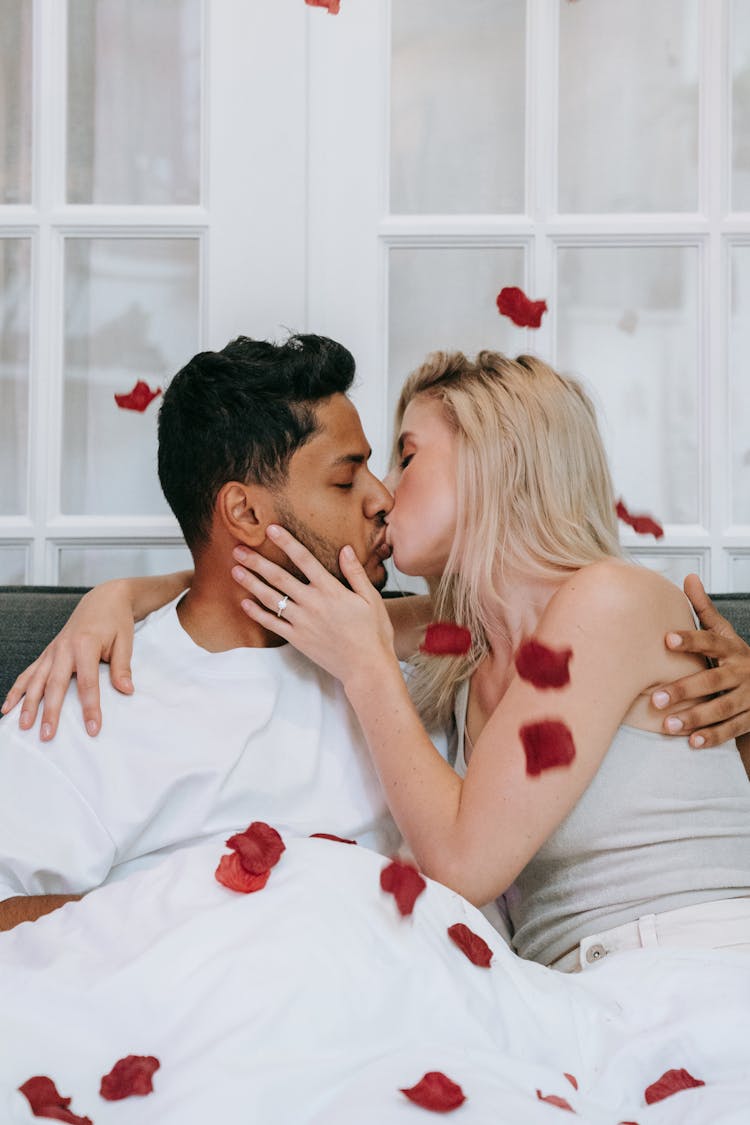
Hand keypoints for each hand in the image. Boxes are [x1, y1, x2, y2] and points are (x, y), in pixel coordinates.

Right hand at [0, 581, 134, 740]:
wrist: (103, 599)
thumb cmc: (115, 621)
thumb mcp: (125, 641)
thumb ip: (122, 667)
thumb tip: (127, 690)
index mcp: (85, 644)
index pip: (87, 682)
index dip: (90, 707)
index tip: (93, 729)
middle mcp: (63, 648)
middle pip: (54, 685)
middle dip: (50, 712)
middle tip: (47, 735)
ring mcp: (52, 651)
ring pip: (35, 680)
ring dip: (28, 704)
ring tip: (23, 727)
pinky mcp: (47, 653)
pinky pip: (28, 673)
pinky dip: (17, 690)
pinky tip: (7, 707)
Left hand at [231, 526, 394, 687]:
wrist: (367, 667)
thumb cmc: (373, 632)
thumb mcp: (371, 598)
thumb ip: (355, 573)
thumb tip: (345, 549)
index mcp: (331, 590)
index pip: (304, 559)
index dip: (286, 542)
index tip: (271, 529)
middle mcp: (313, 603)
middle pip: (279, 577)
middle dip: (257, 562)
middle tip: (238, 549)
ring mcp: (302, 622)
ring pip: (271, 599)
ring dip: (251, 583)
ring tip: (235, 570)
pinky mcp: (297, 639)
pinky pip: (272, 624)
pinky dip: (257, 613)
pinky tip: (245, 602)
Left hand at [651, 574, 749, 746]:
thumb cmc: (737, 658)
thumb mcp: (726, 634)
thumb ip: (705, 610)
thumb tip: (688, 578)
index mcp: (733, 649)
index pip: (710, 641)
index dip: (690, 639)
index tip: (665, 639)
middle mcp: (742, 672)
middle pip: (713, 680)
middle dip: (685, 690)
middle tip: (656, 699)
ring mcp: (749, 697)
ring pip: (722, 708)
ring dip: (696, 718)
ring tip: (668, 725)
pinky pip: (732, 729)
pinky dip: (713, 737)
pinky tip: (692, 742)